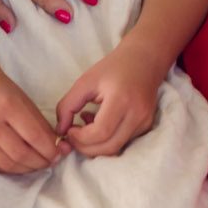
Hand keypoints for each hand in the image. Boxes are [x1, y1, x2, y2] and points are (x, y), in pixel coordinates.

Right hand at [0, 70, 70, 174]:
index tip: (60, 153)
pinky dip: (14, 168)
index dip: (50, 149)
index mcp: (8, 107)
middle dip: (41, 162)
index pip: (34, 136)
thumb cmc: (2, 92)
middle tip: (52, 161)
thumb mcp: (25, 102)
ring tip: (40, 164)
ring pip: (9, 164)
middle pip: (21, 153)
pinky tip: (24, 164)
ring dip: (28, 168)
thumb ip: (41, 125)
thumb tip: (58, 147)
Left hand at [54, 43, 163, 157]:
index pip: (100, 133)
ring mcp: (144, 122)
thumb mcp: (85, 82)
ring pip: (116, 149)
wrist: (145, 59)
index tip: (69, 129)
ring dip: (96, 145)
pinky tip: (100, 124)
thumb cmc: (113, 67)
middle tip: (73, 135)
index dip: (80, 138)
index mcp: (122, 100)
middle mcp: (137, 114)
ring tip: (87, 126)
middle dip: (85, 148)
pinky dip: (107, 140)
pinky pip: (123, 142)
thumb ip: (67, 106)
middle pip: (108, 147)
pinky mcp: (146, 126)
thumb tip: (60, 131)